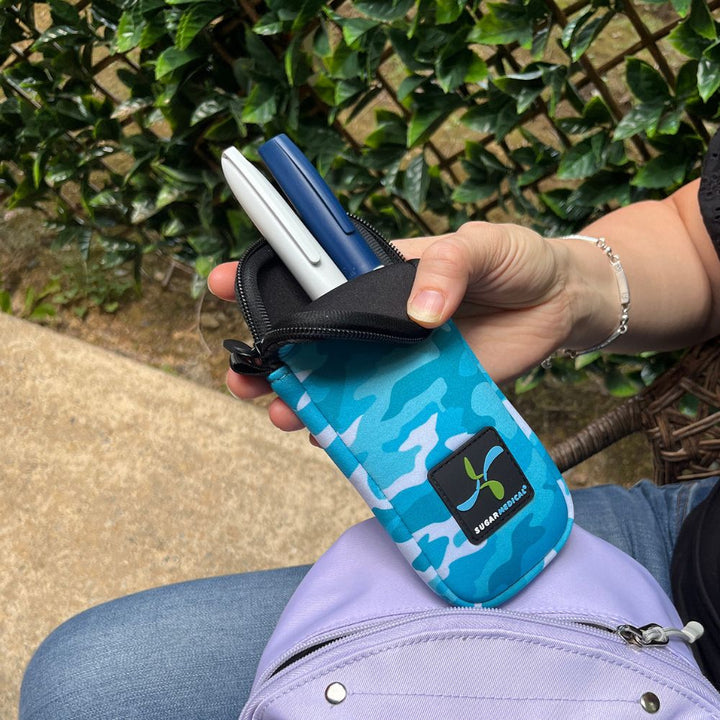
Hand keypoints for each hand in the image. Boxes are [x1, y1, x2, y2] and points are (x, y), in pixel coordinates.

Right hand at [208, 221, 594, 431]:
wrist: (561, 305)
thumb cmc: (517, 261)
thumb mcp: (480, 244)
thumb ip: (446, 267)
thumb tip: (419, 314)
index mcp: (379, 273)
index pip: (312, 273)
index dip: (265, 277)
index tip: (222, 285)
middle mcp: (378, 319)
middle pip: (311, 337)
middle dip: (270, 354)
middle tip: (244, 371)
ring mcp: (397, 358)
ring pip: (337, 380)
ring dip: (302, 397)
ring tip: (279, 411)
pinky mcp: (425, 391)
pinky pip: (381, 412)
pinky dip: (354, 427)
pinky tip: (332, 437)